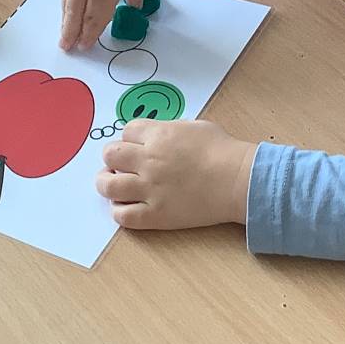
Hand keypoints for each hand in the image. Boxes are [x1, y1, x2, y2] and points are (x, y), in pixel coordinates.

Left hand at [96, 120, 255, 228]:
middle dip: (113, 158)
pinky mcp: (156, 214)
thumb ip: (169, 130)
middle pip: (110, 154)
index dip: (129, 139)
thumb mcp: (195, 127)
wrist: (238, 180)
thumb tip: (157, 136)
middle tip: (120, 165)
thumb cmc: (223, 151)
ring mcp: (150, 189)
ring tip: (113, 185)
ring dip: (106, 183)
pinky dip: (118, 211)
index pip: (126, 131)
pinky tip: (126, 207)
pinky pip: (123, 216)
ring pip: (108, 186)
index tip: (135, 146)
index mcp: (159, 135)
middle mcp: (148, 160)